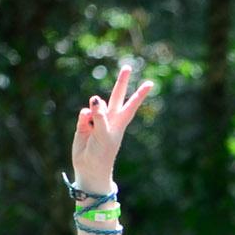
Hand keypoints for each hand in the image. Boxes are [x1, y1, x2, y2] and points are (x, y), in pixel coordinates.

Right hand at [71, 66, 153, 190]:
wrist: (89, 167)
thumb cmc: (101, 153)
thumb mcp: (104, 135)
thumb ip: (100, 117)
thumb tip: (95, 98)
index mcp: (120, 121)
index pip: (131, 104)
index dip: (140, 94)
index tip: (151, 83)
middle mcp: (110, 118)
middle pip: (116, 95)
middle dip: (121, 82)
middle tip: (127, 67)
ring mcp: (96, 119)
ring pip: (96, 103)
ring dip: (94, 107)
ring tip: (94, 128)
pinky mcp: (84, 123)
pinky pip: (83, 113)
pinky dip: (84, 119)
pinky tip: (86, 129)